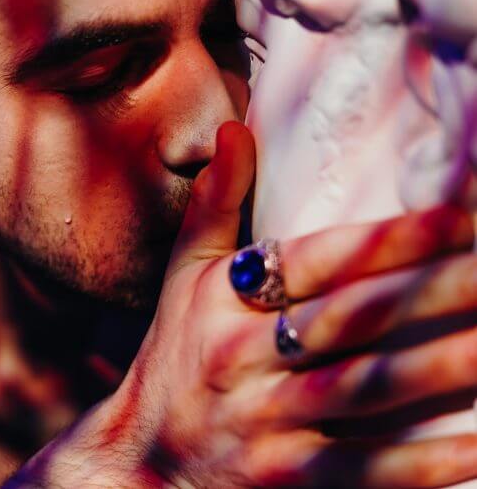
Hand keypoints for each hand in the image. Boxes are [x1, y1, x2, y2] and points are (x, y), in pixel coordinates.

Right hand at [9, 121, 476, 487]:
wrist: (137, 462)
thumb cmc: (174, 358)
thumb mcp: (183, 278)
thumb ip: (213, 205)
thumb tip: (234, 129)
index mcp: (225, 302)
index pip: (316, 262)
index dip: (388, 240)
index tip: (460, 215)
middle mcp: (246, 358)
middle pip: (354, 318)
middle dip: (437, 291)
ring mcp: (267, 423)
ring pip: (368, 387)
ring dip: (444, 366)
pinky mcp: (288, 480)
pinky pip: (365, 468)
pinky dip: (426, 460)